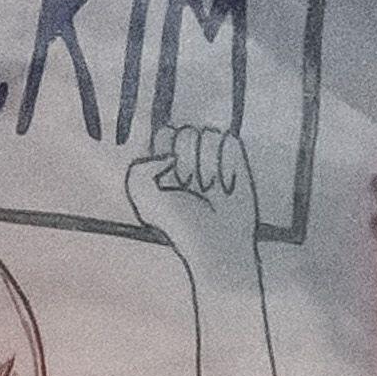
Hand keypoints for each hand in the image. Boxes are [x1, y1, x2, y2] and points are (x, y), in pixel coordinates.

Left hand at [127, 125, 262, 265]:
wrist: (218, 244)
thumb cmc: (181, 225)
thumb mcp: (144, 199)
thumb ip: (139, 169)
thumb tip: (168, 156)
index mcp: (166, 163)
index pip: (165, 133)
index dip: (167, 148)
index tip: (169, 173)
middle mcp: (190, 158)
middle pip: (186, 131)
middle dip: (188, 158)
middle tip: (190, 185)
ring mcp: (214, 159)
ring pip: (209, 134)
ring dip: (208, 163)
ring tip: (209, 189)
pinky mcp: (237, 162)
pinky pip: (231, 142)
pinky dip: (228, 163)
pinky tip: (226, 185)